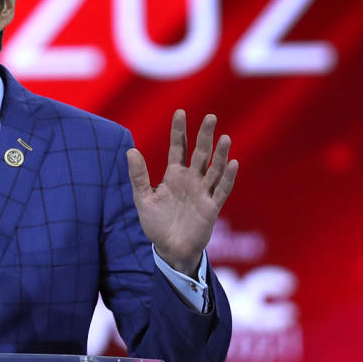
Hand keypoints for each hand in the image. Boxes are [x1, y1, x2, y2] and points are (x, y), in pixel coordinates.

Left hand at [126, 110, 237, 276]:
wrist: (169, 249)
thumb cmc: (156, 224)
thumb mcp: (142, 198)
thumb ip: (138, 176)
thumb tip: (130, 150)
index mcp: (173, 175)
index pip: (178, 147)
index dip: (179, 131)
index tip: (180, 112)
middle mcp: (191, 180)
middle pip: (200, 153)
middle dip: (204, 136)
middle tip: (210, 117)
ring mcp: (202, 192)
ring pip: (214, 169)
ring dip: (220, 154)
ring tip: (224, 137)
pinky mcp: (211, 207)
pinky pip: (221, 190)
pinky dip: (227, 177)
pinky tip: (232, 163)